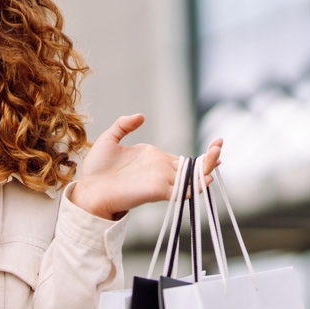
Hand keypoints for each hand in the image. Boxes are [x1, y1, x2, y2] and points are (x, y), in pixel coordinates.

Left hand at [69, 114, 222, 219]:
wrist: (89, 189)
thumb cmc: (96, 169)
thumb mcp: (110, 139)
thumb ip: (124, 125)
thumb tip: (141, 116)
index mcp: (154, 158)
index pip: (183, 158)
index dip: (201, 153)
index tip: (217, 142)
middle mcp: (161, 170)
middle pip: (193, 167)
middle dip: (210, 158)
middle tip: (220, 145)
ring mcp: (161, 181)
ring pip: (191, 177)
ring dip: (207, 168)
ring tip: (218, 154)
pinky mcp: (157, 192)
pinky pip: (181, 190)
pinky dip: (194, 185)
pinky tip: (205, 177)